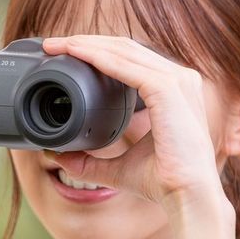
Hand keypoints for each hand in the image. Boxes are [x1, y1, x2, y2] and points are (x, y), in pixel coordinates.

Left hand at [41, 34, 223, 208]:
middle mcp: (178, 78)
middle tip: (52, 44)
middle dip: (85, 42)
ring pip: (123, 50)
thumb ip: (88, 161)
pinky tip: (76, 54)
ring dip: (87, 45)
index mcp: (172, 89)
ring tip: (56, 45)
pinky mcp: (168, 90)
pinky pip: (126, 66)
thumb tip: (57, 156)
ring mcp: (176, 81)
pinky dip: (98, 58)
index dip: (95, 51)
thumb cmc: (162, 181)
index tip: (63, 54)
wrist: (187, 196)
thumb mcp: (117, 167)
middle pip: (124, 47)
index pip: (129, 58)